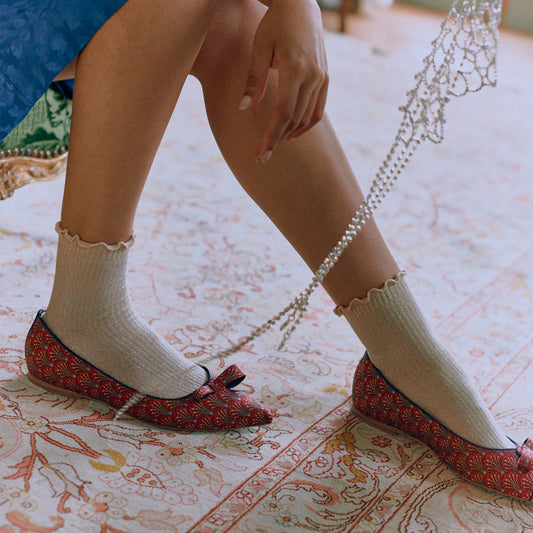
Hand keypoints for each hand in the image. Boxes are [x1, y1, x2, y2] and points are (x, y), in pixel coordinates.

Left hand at [240, 0, 328, 162]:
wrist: (301, 5)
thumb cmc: (275, 24)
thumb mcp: (259, 48)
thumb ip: (254, 80)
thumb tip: (243, 109)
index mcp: (295, 68)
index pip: (283, 113)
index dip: (271, 137)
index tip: (259, 155)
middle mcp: (313, 76)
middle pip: (294, 120)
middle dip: (276, 141)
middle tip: (260, 156)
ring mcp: (322, 78)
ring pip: (307, 118)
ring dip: (289, 134)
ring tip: (272, 144)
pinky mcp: (325, 79)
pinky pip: (317, 110)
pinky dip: (305, 125)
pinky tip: (291, 132)